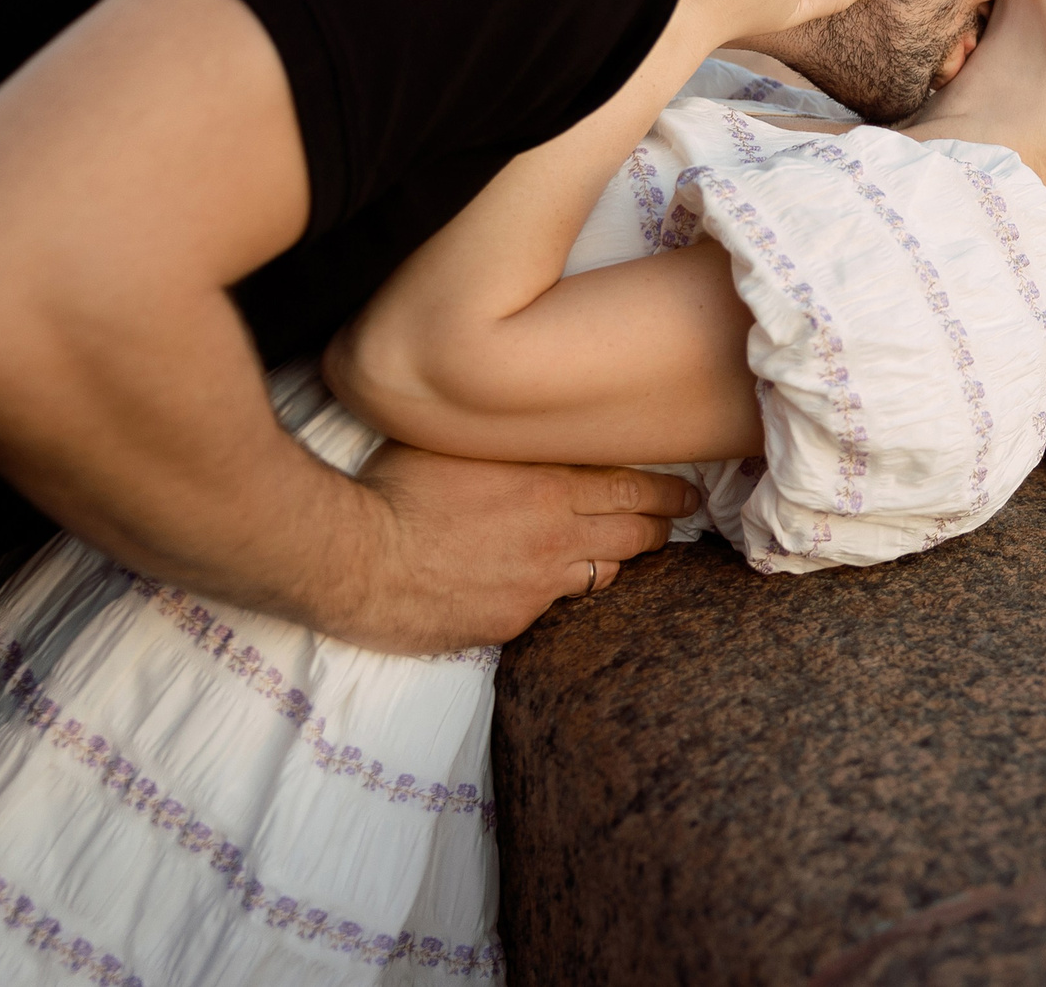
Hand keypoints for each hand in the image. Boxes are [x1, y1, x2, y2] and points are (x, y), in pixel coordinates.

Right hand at [335, 444, 702, 649]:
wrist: (360, 558)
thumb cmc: (396, 488)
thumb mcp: (460, 443)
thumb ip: (504, 440)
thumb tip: (521, 426)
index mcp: (548, 483)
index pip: (630, 486)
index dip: (664, 491)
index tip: (685, 492)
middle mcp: (555, 532)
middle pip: (633, 530)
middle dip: (662, 525)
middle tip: (679, 521)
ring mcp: (538, 581)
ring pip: (606, 571)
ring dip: (621, 559)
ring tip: (633, 552)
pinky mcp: (514, 618)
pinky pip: (556, 604)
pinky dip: (563, 590)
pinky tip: (560, 584)